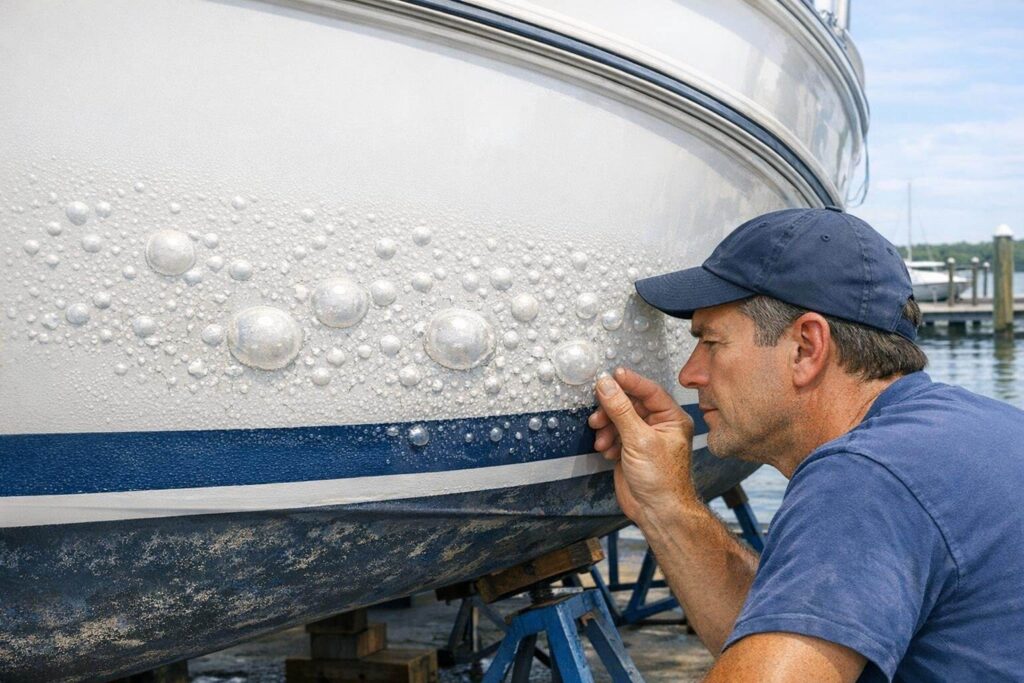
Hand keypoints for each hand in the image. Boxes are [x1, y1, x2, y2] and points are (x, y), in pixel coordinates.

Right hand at [589, 367, 695, 521]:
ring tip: (602, 439)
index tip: (611, 375)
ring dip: (607, 427)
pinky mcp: (631, 450)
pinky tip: (606, 450)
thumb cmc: (662, 480)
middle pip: (630, 405)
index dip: (629, 382)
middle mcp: (659, 426)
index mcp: (672, 419)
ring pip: (619, 420)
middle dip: (612, 410)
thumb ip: (621, 410)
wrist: (658, 512)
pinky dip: (607, 440)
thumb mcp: (639, 439)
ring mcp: (644, 438)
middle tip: (598, 414)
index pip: (649, 391)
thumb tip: (607, 385)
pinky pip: (614, 435)